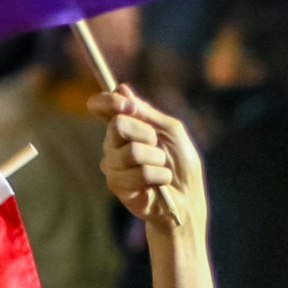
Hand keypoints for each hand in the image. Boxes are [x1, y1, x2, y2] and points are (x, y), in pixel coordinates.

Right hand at [97, 89, 204, 235]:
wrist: (186, 199)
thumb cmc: (181, 165)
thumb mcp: (171, 131)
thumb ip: (148, 113)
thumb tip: (122, 89)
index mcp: (125, 127)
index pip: (101, 106)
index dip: (108, 101)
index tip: (127, 105)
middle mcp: (113, 144)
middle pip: (117, 125)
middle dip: (146, 133)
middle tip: (157, 145)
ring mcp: (112, 165)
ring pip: (131, 151)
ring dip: (156, 158)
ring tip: (162, 168)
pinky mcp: (117, 186)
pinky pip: (139, 173)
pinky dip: (159, 176)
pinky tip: (161, 183)